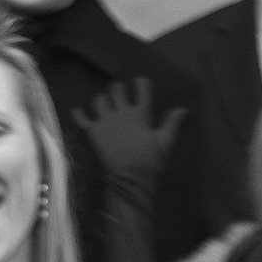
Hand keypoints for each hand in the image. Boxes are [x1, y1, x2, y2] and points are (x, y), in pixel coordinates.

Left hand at [73, 77, 185, 200]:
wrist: (130, 179)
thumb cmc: (149, 162)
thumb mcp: (165, 143)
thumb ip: (172, 124)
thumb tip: (183, 109)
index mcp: (140, 113)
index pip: (141, 89)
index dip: (140, 83)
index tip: (138, 82)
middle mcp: (122, 113)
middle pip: (116, 89)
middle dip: (117, 90)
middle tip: (118, 94)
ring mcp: (105, 121)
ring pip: (99, 99)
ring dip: (101, 100)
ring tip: (102, 105)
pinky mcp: (93, 133)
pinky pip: (81, 118)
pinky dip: (78, 114)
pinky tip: (78, 112)